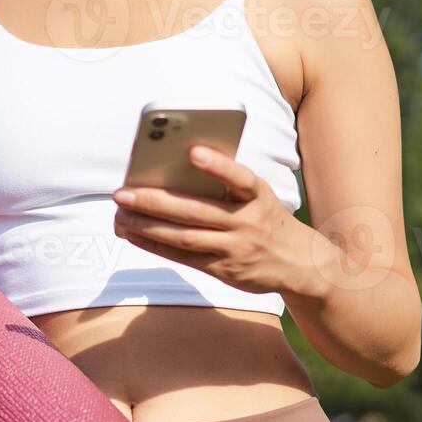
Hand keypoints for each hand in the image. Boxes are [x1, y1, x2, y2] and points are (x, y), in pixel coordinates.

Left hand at [112, 144, 326, 297]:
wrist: (301, 264)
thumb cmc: (267, 217)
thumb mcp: (259, 197)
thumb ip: (227, 185)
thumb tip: (175, 169)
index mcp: (259, 197)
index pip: (241, 178)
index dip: (218, 165)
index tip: (192, 151)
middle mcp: (248, 223)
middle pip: (197, 212)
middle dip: (155, 201)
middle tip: (122, 193)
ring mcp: (236, 250)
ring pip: (184, 238)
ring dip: (147, 227)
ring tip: (120, 215)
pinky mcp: (225, 271)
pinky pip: (184, 258)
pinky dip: (155, 245)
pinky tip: (134, 234)